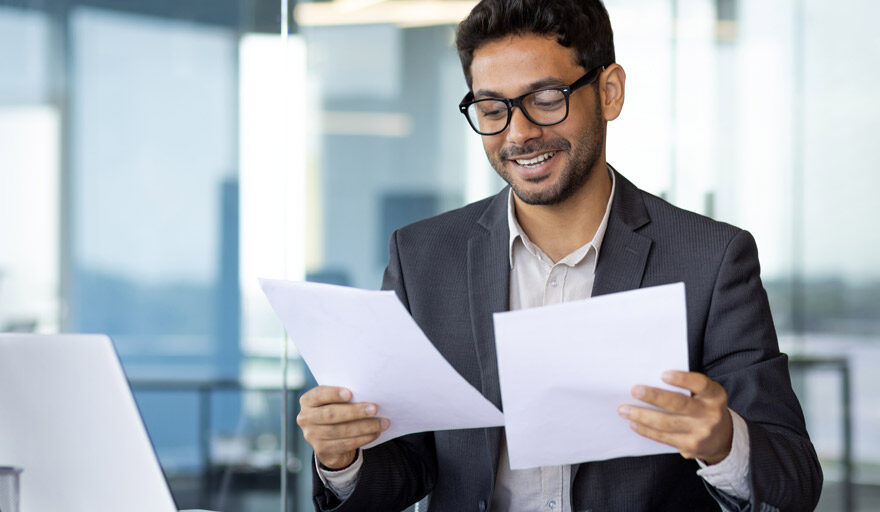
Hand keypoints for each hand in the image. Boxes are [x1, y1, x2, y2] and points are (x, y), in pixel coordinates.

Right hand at [297, 386, 389, 468]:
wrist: (329, 439)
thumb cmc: (336, 411)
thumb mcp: (333, 401)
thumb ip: (343, 397)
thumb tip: (368, 393)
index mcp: (307, 401)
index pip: (319, 394)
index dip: (333, 394)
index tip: (351, 394)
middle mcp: (305, 418)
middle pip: (331, 414)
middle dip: (355, 411)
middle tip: (375, 409)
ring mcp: (311, 435)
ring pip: (341, 431)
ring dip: (364, 427)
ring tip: (382, 423)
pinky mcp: (322, 449)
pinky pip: (345, 444)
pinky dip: (362, 438)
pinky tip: (375, 433)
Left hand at [618, 371, 732, 464]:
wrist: (722, 439)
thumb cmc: (704, 408)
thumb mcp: (704, 395)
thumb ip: (686, 387)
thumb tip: (649, 379)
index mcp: (715, 395)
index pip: (700, 384)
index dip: (682, 379)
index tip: (662, 374)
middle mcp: (710, 414)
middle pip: (679, 404)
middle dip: (654, 397)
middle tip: (634, 390)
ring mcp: (701, 432)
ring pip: (666, 423)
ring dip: (641, 415)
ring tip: (624, 409)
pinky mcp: (690, 446)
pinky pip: (663, 437)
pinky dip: (646, 430)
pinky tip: (634, 423)